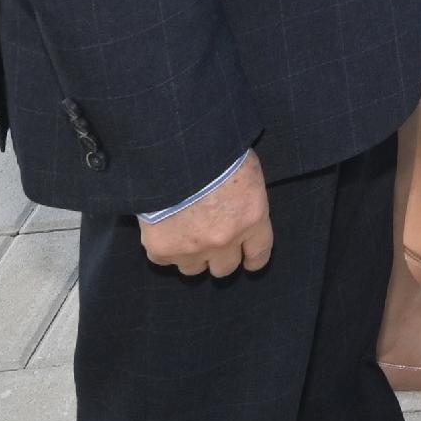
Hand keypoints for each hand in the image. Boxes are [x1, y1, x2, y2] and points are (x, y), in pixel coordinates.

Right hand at [141, 153, 271, 277]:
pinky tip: (162, 228)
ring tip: (184, 233)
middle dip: (220, 257)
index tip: (247, 260)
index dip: (252, 259)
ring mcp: (192, 249)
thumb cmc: (216, 151)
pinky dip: (163, 247)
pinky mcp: (162, 249)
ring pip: (193, 269)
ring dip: (191, 255)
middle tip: (211, 242)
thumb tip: (238, 208)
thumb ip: (244, 199)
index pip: (259, 254)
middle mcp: (224, 241)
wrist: (174, 152)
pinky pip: (163, 259)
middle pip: (224, 268)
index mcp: (251, 218)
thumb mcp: (245, 169)